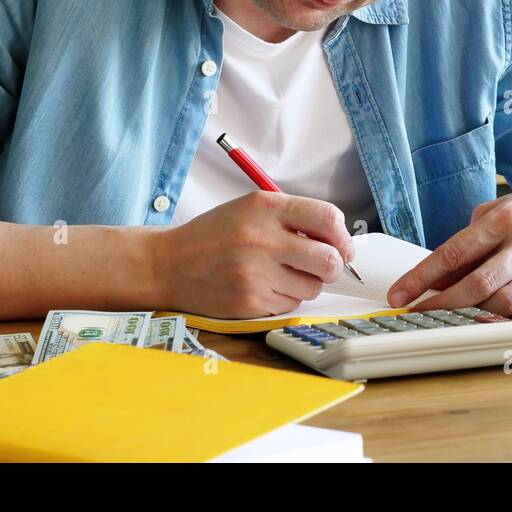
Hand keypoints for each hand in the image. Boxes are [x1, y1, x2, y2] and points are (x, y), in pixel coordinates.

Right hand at [154, 191, 356, 318]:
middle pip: (329, 259)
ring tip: (280, 274)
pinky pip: (290, 304)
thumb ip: (293, 217)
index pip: (328, 218)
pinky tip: (261, 286)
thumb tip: (340, 239)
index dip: (342, 236)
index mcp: (265, 207)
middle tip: (323, 266)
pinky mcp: (250, 302)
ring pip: (312, 287)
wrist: (169, 264)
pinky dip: (283, 298)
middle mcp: (262, 238)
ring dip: (305, 283)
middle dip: (333, 266)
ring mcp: (256, 273)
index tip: (342, 245)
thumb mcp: (251, 209)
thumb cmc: (215, 235)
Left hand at [386, 182, 511, 318]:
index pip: (454, 253)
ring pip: (505, 304)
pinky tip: (491, 324)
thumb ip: (469, 241)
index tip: (399, 294)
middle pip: (477, 284)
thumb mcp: (500, 211)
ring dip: (473, 316)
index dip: (422, 277)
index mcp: (505, 219)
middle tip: (418, 315)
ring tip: (450, 320)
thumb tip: (438, 276)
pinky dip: (509, 323)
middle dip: (441, 304)